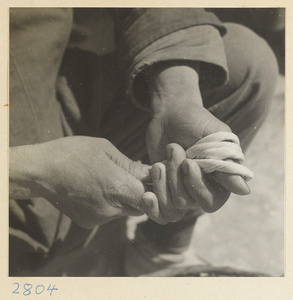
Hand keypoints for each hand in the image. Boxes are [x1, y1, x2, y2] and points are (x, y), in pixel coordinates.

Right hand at [10, 137, 150, 227]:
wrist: (41, 172)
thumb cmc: (73, 153)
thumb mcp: (105, 150)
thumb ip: (130, 165)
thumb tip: (151, 172)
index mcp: (116, 187)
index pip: (149, 197)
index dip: (153, 188)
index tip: (149, 177)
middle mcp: (110, 208)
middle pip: (140, 207)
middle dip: (142, 194)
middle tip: (133, 177)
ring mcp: (99, 218)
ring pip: (126, 211)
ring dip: (126, 198)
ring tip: (113, 180)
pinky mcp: (90, 223)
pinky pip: (110, 215)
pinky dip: (112, 204)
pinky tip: (99, 189)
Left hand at [144, 65, 249, 215]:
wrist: (169, 114)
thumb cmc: (194, 120)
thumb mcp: (212, 134)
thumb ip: (225, 161)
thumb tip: (244, 190)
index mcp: (218, 179)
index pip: (211, 201)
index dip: (197, 186)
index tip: (188, 162)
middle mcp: (200, 189)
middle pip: (188, 203)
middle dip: (176, 178)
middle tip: (173, 149)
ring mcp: (180, 190)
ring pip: (172, 207)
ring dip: (162, 182)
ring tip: (159, 162)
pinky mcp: (162, 189)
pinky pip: (157, 211)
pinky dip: (151, 204)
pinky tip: (145, 192)